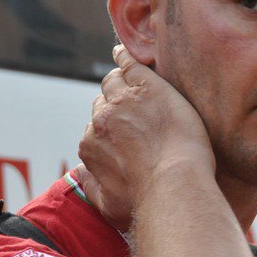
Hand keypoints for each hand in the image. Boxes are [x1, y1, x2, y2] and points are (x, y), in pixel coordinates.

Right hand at [76, 45, 214, 230]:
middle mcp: (102, 119)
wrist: (175, 186)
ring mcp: (125, 100)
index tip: (123, 131)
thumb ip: (90, 186)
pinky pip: (131, 64)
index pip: (95, 127)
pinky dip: (125, 56)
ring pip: (115, 81)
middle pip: (103, 102)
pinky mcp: (148, 87)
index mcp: (91, 145)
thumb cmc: (145, 202)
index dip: (109, 128)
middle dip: (114, 104)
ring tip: (127, 76)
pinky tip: (124, 52)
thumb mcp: (107, 205)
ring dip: (120, 80)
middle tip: (132, 109)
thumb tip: (82, 174)